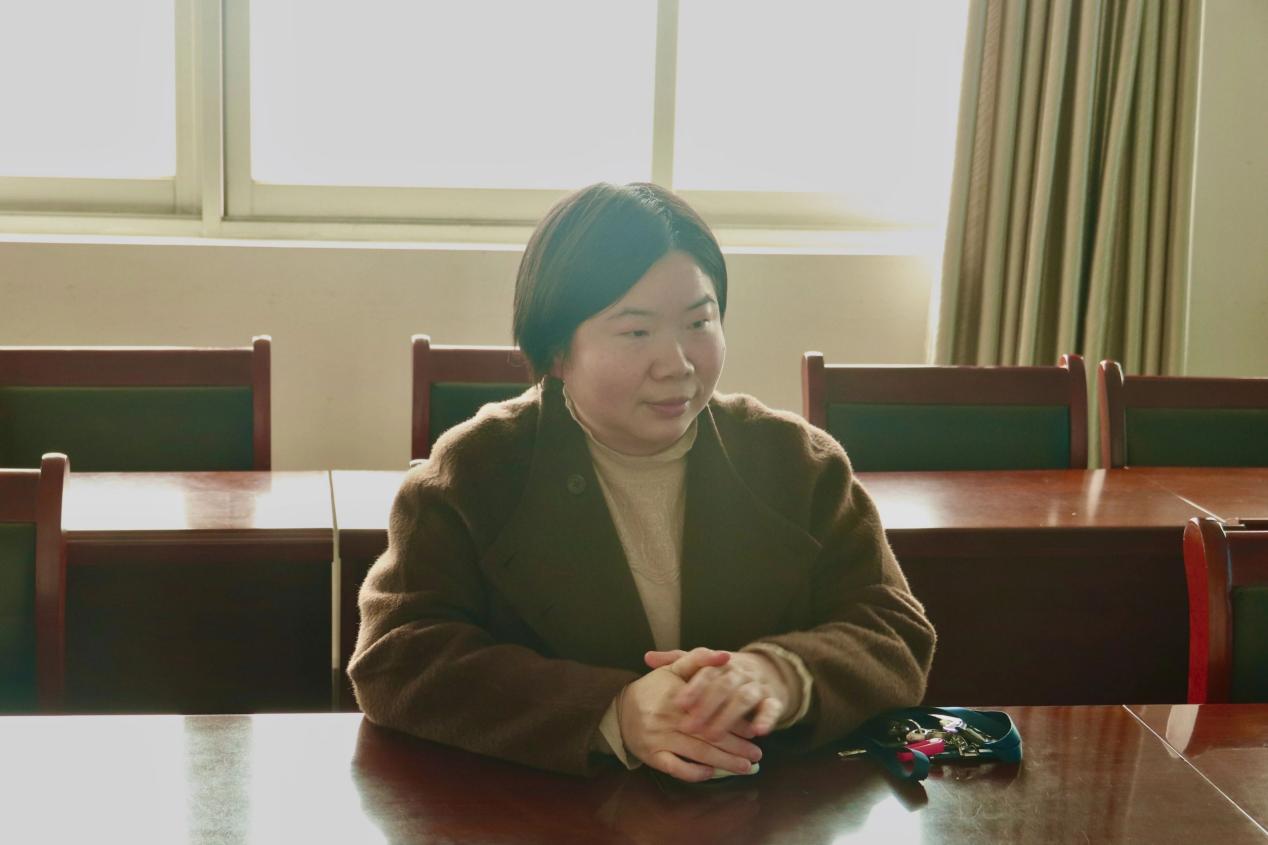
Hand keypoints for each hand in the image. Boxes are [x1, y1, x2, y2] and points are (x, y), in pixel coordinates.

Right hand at [619, 648, 763, 782]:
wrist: (619, 709)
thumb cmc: (653, 689)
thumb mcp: (673, 669)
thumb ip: (699, 659)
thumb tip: (726, 656)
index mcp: (676, 696)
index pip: (712, 710)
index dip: (735, 722)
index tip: (754, 730)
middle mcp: (667, 718)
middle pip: (709, 735)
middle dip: (736, 747)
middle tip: (758, 754)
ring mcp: (659, 739)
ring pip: (697, 753)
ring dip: (724, 762)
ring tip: (746, 767)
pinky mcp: (652, 756)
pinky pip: (676, 768)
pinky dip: (694, 772)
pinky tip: (711, 773)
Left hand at [644, 648, 788, 740]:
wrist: (765, 670)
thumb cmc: (724, 672)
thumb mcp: (701, 665)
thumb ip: (677, 662)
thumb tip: (647, 657)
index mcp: (720, 663)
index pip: (706, 672)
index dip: (693, 688)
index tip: (678, 704)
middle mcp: (740, 672)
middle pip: (724, 686)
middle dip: (707, 707)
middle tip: (690, 727)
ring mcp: (757, 685)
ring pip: (745, 698)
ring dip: (730, 718)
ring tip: (713, 737)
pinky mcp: (773, 699)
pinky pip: (772, 708)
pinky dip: (766, 718)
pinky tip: (758, 732)